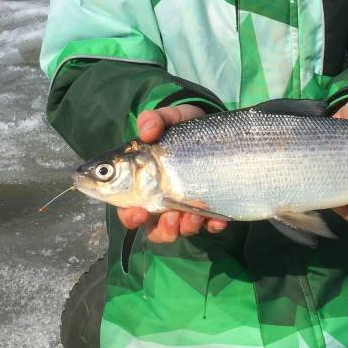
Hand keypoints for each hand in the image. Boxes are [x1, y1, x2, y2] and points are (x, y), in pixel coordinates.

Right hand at [116, 104, 228, 241]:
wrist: (215, 129)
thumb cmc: (182, 127)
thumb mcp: (169, 117)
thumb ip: (154, 119)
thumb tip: (146, 131)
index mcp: (143, 184)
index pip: (129, 209)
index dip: (130, 217)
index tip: (139, 212)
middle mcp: (162, 200)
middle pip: (154, 229)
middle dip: (162, 230)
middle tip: (171, 218)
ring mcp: (186, 206)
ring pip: (181, 230)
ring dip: (186, 228)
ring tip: (195, 214)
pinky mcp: (210, 207)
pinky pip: (210, 224)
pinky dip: (213, 225)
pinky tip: (218, 218)